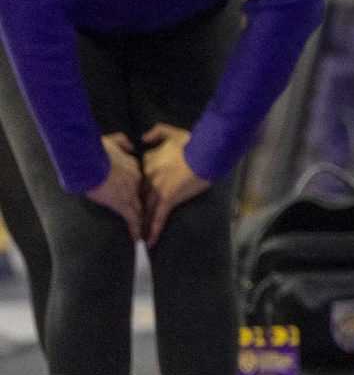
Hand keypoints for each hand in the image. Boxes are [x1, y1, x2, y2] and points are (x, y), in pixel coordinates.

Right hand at [92, 134, 143, 241]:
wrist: (90, 161)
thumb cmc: (97, 151)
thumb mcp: (113, 141)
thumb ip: (123, 143)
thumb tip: (130, 146)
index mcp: (135, 167)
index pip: (142, 180)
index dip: (142, 188)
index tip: (143, 193)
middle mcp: (138, 181)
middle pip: (146, 196)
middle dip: (149, 206)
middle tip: (154, 216)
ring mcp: (131, 193)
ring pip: (141, 209)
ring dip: (145, 221)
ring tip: (150, 233)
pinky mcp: (123, 204)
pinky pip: (133, 219)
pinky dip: (137, 229)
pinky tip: (139, 239)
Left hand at [139, 124, 211, 244]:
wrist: (204, 153)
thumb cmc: (192, 143)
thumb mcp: (172, 132)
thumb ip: (156, 132)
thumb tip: (143, 139)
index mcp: (147, 163)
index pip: (136, 178)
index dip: (133, 188)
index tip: (129, 195)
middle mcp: (148, 178)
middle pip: (137, 197)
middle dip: (132, 210)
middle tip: (128, 222)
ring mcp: (157, 190)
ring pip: (145, 210)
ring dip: (140, 224)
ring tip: (136, 237)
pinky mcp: (168, 199)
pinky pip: (158, 218)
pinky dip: (152, 230)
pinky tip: (148, 242)